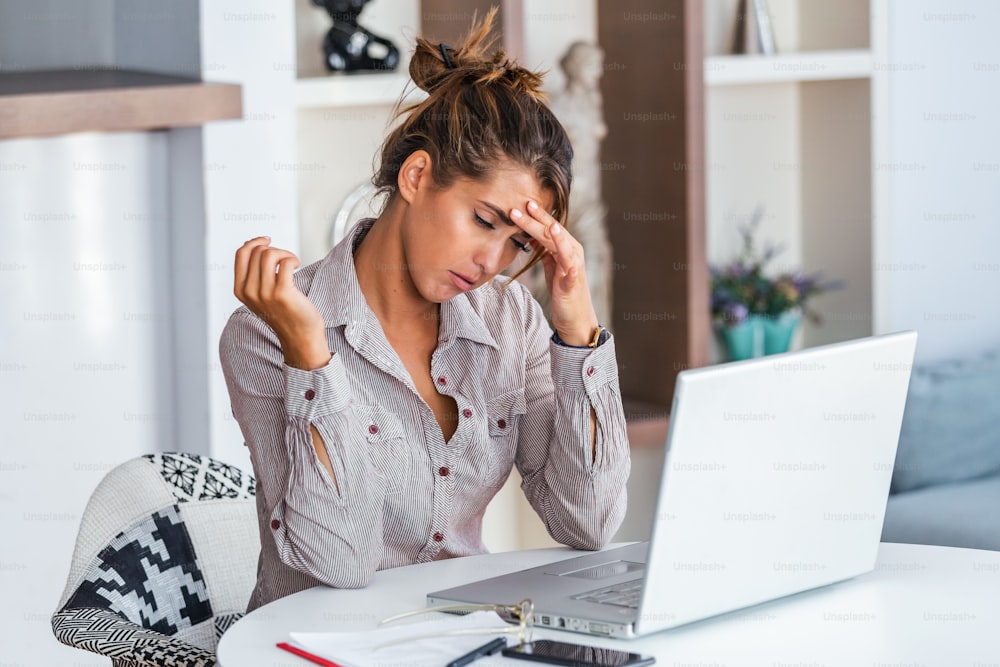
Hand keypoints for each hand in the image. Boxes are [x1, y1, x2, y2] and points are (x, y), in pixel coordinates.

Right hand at [234, 237, 329, 369]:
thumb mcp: (261, 295)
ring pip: (269, 254)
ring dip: (284, 253)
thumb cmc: (285, 314)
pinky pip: (285, 262)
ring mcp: (265, 293)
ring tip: (291, 262)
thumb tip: (257, 247)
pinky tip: (296, 265)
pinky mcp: (282, 293)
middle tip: (286, 259)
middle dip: (274, 249)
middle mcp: (250, 292)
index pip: (241, 254)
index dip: (254, 242)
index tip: (267, 240)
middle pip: (257, 252)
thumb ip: (254, 275)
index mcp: (241, 290)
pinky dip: (293, 259)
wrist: (300, 337)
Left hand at [510, 201, 598, 345]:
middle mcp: (573, 253)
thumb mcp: (551, 266)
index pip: (549, 227)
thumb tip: (531, 234)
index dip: (537, 215)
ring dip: (554, 236)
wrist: (575, 317)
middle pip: (552, 233)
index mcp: (566, 247)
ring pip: (561, 248)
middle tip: (521, 207)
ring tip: (546, 224)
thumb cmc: (562, 290)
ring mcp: (574, 268)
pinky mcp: (572, 284)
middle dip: (537, 220)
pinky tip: (567, 259)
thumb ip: (544, 250)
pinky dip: (569, 265)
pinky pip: (571, 272)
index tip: (522, 203)